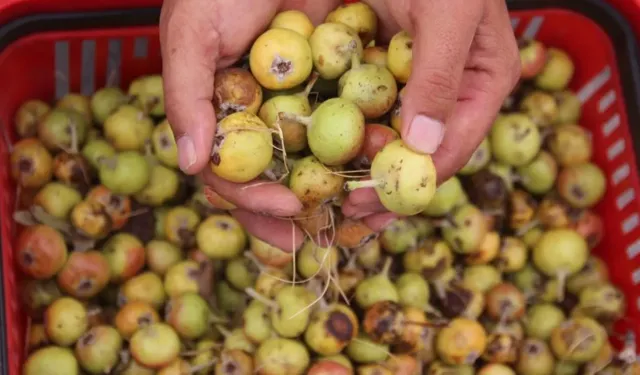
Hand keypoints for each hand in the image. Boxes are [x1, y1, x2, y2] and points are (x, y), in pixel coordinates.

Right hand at [160, 0, 339, 251]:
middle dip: (288, 216)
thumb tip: (188, 164)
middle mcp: (253, 122)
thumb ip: (185, 97)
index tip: (288, 207)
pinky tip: (371, 176)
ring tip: (351, 224)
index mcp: (219, 119)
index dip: (252, 200)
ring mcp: (288, 110)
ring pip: (304, 166)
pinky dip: (352, 158)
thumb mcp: (190, 34)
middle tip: (317, 239)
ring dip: (324, 198)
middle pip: (267, 183)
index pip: (228, 176)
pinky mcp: (325, 93)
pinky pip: (338, 133)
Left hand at [343, 0, 520, 221]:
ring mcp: (414, 84)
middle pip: (419, 155)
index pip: (453, 148)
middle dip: (383, 188)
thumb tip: (423, 149)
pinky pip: (362, 112)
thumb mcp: (447, 13)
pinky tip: (316, 158)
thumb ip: (440, 78)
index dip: (413, 183)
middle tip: (346, 215)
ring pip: (388, 140)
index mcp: (481, 82)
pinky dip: (342, 136)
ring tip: (328, 201)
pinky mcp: (381, 73)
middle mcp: (450, 91)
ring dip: (358, 172)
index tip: (372, 205)